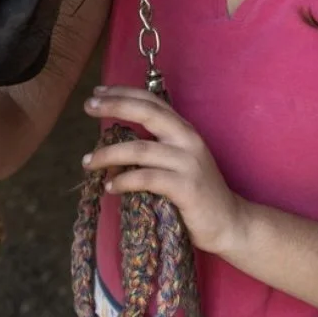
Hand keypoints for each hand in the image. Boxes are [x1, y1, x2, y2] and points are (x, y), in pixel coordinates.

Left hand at [82, 86, 245, 255]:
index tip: (97, 93)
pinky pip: (147, 179)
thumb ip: (154, 147)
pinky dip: (124, 181)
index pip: (152, 101)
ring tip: (87, 162)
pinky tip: (111, 187)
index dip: (124, 93)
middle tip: (88, 106)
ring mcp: (188, 163)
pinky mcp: (186, 188)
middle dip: (115, 106)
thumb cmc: (196, 193)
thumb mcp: (177, 162)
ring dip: (108, 154)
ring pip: (139, 149)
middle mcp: (188, 140)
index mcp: (184, 130)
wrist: (230, 222)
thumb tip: (112, 142)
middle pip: (147, 113)